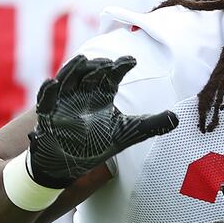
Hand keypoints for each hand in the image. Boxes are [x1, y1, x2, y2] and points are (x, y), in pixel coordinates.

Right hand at [27, 55, 177, 187]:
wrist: (69, 162)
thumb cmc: (96, 143)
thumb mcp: (127, 133)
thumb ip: (151, 125)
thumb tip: (178, 118)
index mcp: (102, 93)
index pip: (112, 74)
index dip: (121, 66)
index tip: (132, 60)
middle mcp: (83, 92)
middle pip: (90, 72)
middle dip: (98, 66)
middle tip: (108, 64)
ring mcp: (64, 101)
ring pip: (68, 78)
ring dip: (73, 68)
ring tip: (83, 59)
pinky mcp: (48, 113)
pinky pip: (45, 99)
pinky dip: (48, 91)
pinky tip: (52, 83)